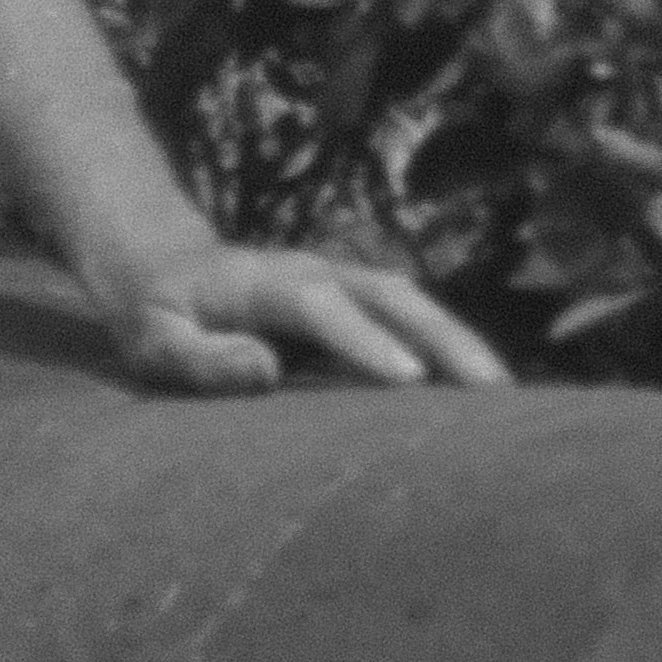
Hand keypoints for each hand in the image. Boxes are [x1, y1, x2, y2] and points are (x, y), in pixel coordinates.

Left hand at [95, 239, 507, 397]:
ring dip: (460, 342)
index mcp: (264, 283)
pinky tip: (481, 391)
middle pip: (390, 296)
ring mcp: (343, 283)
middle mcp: (316, 273)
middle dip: (444, 340)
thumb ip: (200, 360)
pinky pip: (412, 320)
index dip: (364, 340)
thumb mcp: (155, 342)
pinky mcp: (358, 302)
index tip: (409, 379)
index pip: (319, 306)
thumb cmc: (156, 315)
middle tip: (492, 391)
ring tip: (506, 397)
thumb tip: (264, 370)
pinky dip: (451, 346)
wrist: (164, 265)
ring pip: (412, 304)